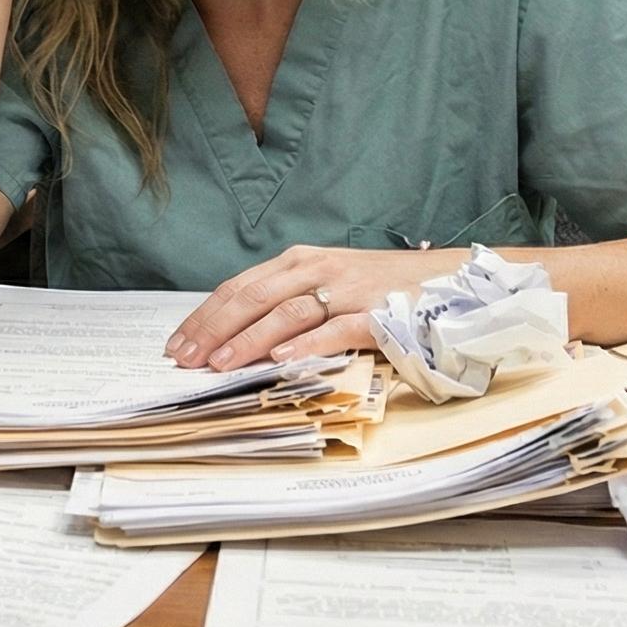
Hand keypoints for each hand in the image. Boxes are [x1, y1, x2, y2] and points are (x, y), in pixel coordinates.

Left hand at [166, 245, 469, 371]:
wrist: (450, 281)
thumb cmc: (382, 288)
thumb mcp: (329, 284)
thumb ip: (287, 300)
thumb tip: (236, 334)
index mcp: (301, 262)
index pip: (239, 288)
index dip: (204, 316)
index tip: (177, 343)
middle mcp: (319, 269)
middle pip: (253, 297)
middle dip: (213, 329)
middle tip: (184, 359)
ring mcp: (348, 290)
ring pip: (286, 312)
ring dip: (248, 339)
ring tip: (219, 364)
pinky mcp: (377, 313)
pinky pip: (335, 329)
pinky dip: (306, 344)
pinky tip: (280, 360)